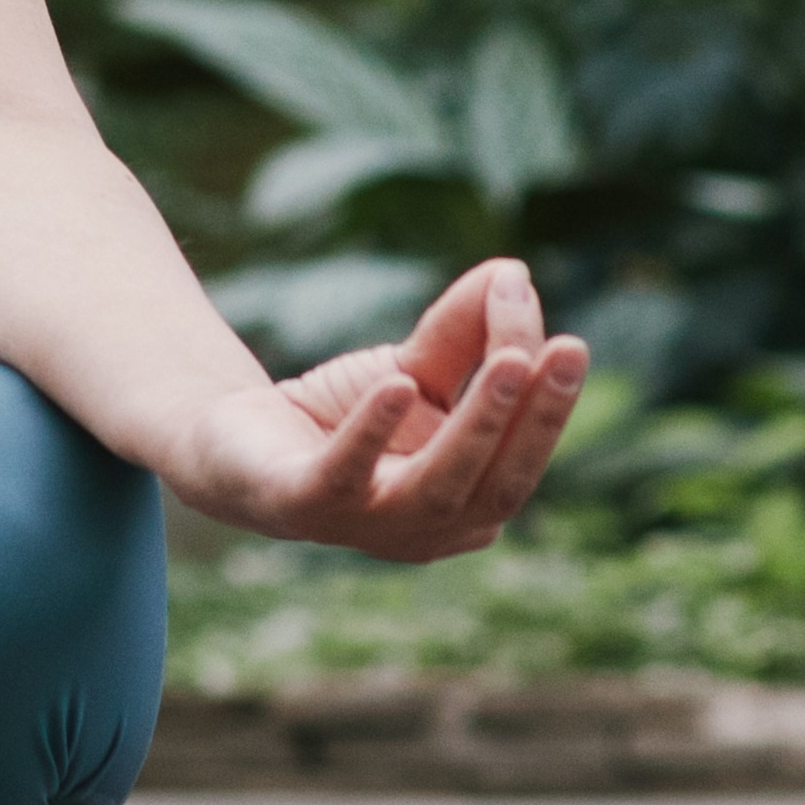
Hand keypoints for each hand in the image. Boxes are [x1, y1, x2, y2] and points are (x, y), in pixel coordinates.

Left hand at [166, 257, 589, 563]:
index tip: (567, 337)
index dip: (548, 402)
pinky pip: (344, 475)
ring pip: (438, 488)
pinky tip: (396, 386)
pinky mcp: (303, 505)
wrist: (237, 438)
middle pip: (497, 486)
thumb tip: (514, 272)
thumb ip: (467, 330)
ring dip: (478, 424)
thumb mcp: (417, 368)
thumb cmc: (345, 414)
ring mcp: (366, 527)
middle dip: (535, 419)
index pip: (520, 457)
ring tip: (509, 361)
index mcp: (470, 506)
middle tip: (566, 350)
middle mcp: (428, 532)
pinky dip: (372, 432)